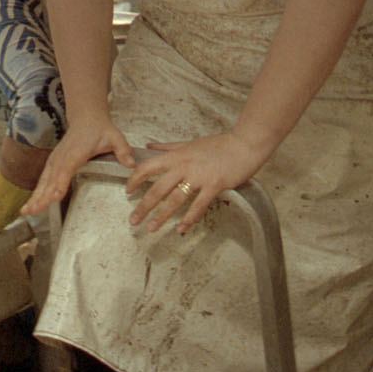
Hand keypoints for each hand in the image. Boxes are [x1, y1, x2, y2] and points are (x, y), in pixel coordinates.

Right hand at [22, 116, 135, 217]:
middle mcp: (62, 158)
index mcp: (75, 153)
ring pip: (43, 181)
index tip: (54, 197)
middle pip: (50, 180)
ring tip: (26, 211)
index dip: (60, 184)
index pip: (65, 170)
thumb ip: (123, 151)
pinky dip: (37, 192)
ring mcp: (55, 160)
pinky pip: (43, 179)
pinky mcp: (53, 163)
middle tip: (33, 211)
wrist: (86, 118)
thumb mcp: (115, 138)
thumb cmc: (99, 129)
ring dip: (35, 197)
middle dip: (41, 196)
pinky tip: (32, 203)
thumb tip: (130, 164)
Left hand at [124, 130, 269, 233]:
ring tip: (151, 227)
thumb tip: (149, 146)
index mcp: (176, 156)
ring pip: (175, 199)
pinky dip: (188, 218)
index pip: (148, 167)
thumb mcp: (189, 143)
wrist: (245, 144)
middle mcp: (184, 167)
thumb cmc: (219, 144)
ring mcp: (199, 177)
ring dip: (161, 215)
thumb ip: (168, 147)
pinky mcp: (215, 186)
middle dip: (143, 206)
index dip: (135, 179)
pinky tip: (180, 228)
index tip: (128, 190)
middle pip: (157, 188)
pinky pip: (198, 205)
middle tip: (133, 220)